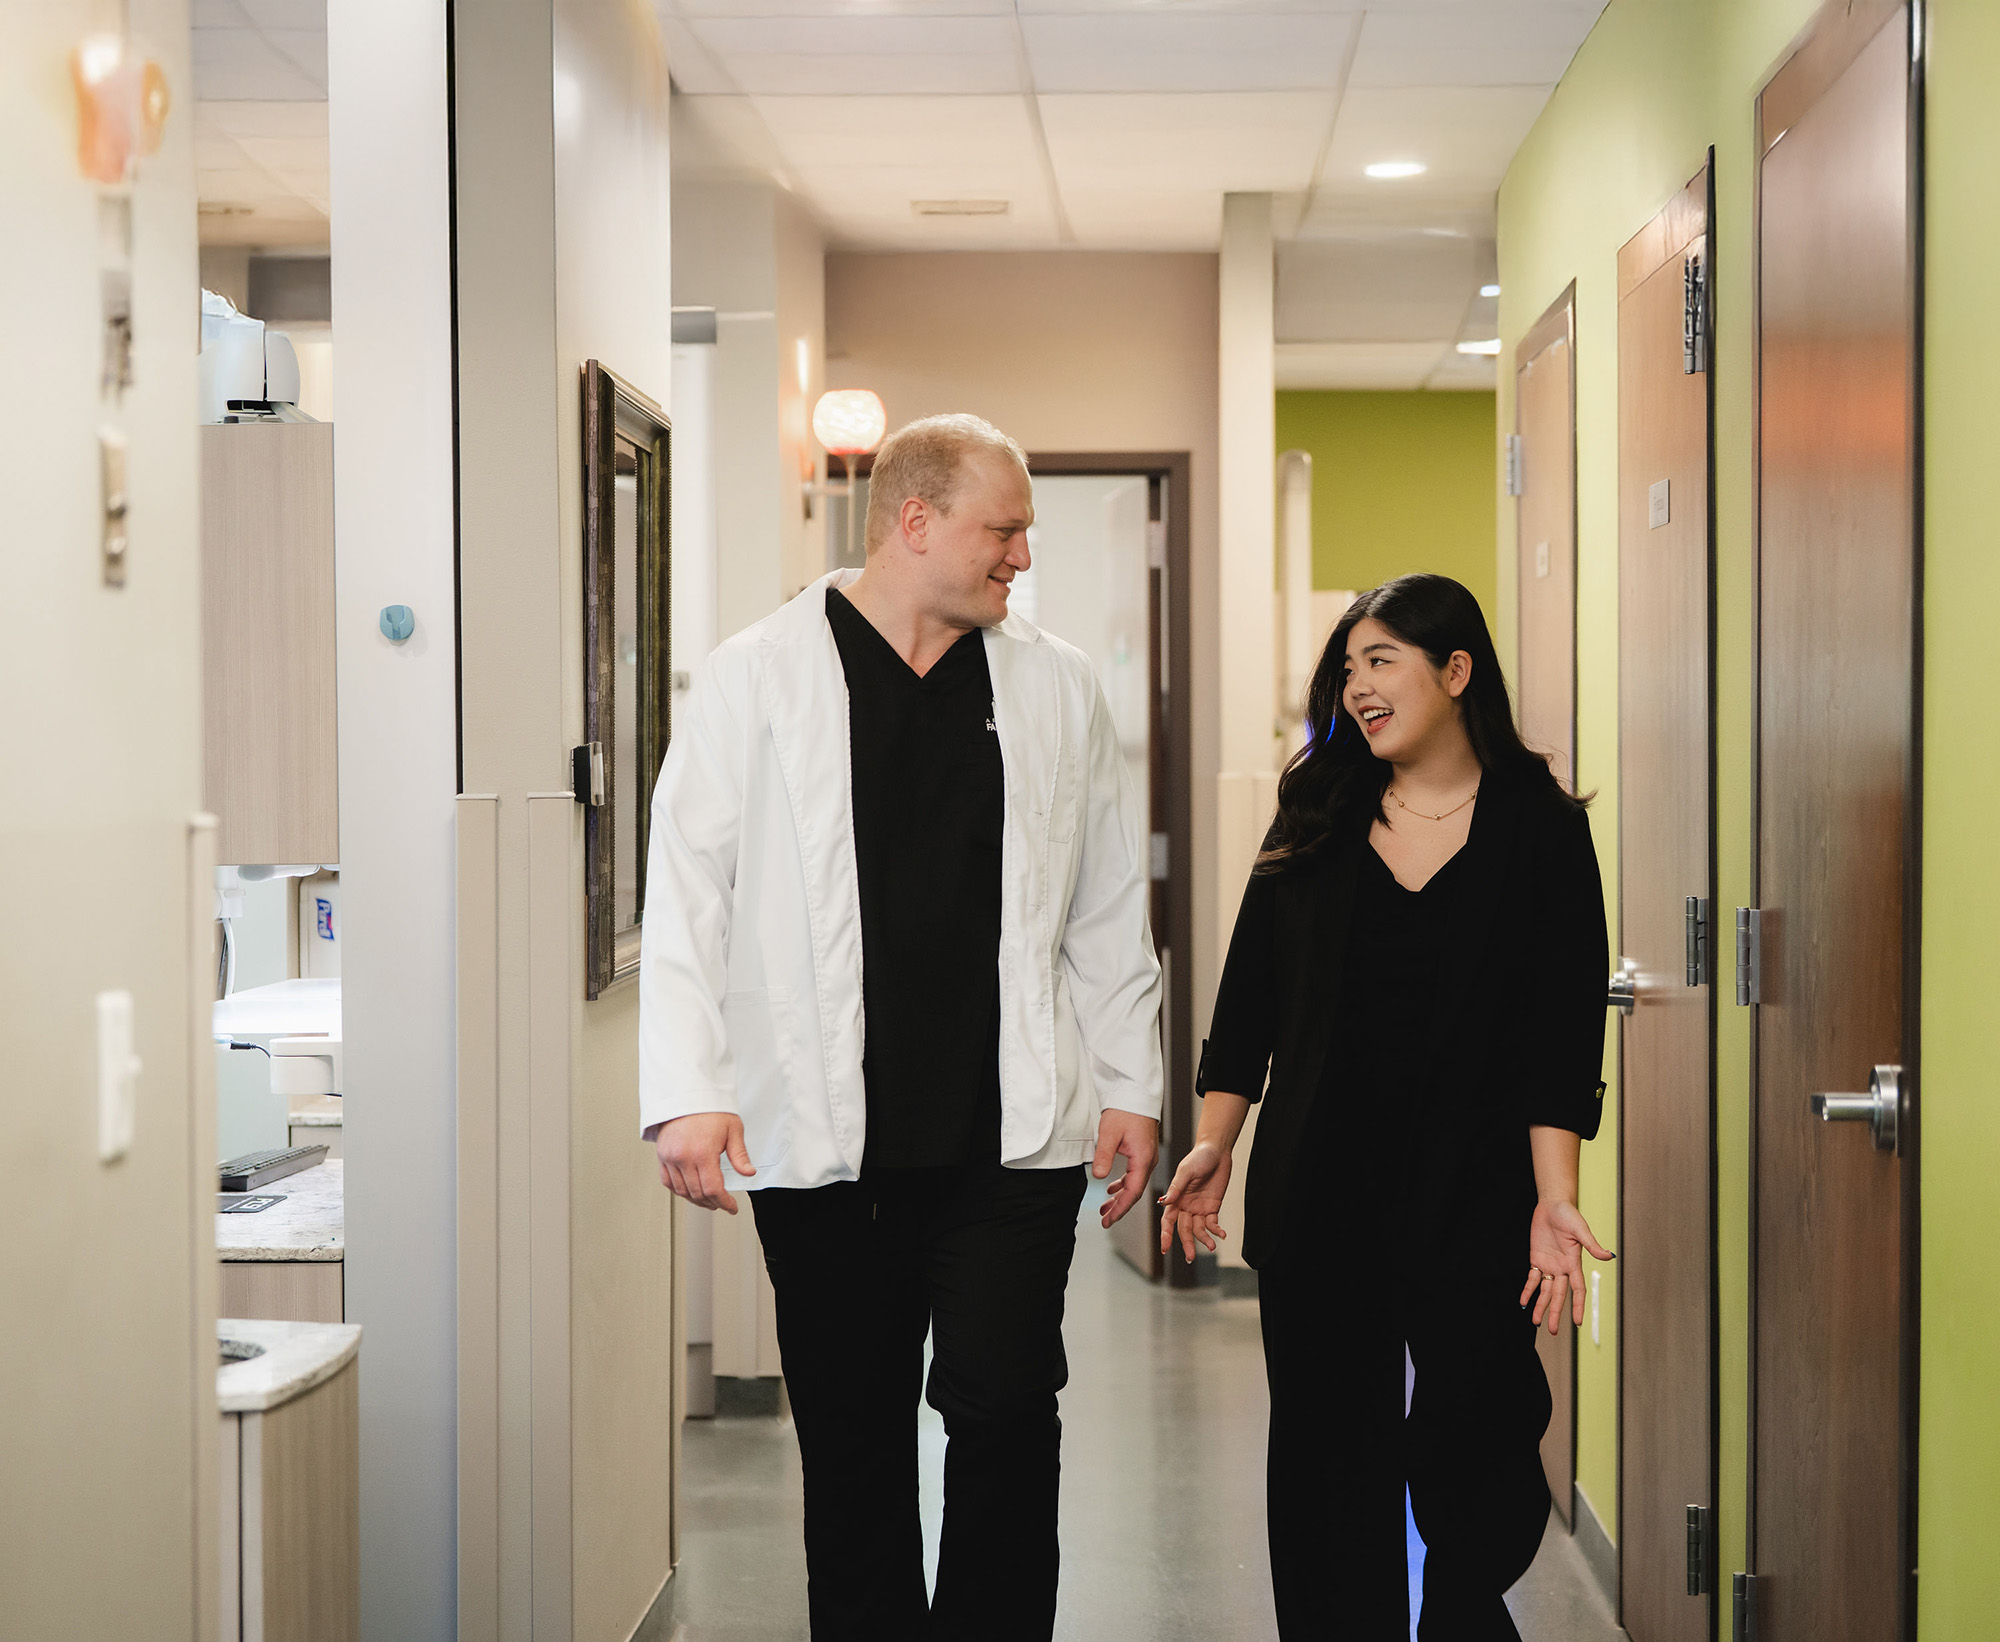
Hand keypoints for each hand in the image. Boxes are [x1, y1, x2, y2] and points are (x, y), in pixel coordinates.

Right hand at [651, 1112, 754, 1212]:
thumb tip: (749, 1173)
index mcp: (703, 1152)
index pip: (713, 1189)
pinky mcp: (662, 1156)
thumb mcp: (733, 1129)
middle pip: (698, 1193)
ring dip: (696, 1199)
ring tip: (708, 1200)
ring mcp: (670, 1157)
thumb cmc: (709, 1109)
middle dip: (712, 1203)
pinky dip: (679, 1191)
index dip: (724, 1202)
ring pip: (682, 1191)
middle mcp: (683, 1157)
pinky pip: (668, 1182)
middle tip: (722, 1203)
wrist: (686, 1094)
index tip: (731, 1207)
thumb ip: (740, 1155)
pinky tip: (690, 1191)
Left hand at [1092, 1110, 1159, 1229]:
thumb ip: (1104, 1156)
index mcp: (1143, 1159)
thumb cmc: (1125, 1110)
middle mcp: (1148, 1160)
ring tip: (1105, 1207)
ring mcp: (1146, 1156)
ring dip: (1120, 1197)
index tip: (1109, 1220)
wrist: (1135, 1092)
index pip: (1133, 1192)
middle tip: (1105, 1219)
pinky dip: (1123, 1184)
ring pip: (1134, 1184)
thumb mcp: (1109, 1133)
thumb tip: (1098, 1177)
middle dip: (1119, 1207)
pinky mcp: (1142, 1151)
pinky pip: (1134, 1174)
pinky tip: (1112, 1188)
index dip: (1121, 1209)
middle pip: (1135, 1192)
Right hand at [1156, 1140, 1231, 1264]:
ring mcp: (1199, 1208)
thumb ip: (1176, 1188)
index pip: (1167, 1220)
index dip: (1165, 1235)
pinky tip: (1222, 1235)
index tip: (1164, 1249)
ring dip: (1204, 1239)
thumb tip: (1164, 1202)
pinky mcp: (1213, 1206)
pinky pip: (1213, 1223)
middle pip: (1184, 1229)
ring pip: (1199, 1229)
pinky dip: (1216, 1230)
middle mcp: (1185, 1206)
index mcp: (1175, 1198)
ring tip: (1211, 1246)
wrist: (1217, 1151)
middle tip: (1190, 1257)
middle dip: (1186, 1243)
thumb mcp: (1186, 1171)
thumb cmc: (1198, 1157)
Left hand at [1521, 1197, 1614, 1333]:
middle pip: (1559, 1295)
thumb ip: (1592, 1245)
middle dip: (1556, 1312)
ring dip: (1540, 1306)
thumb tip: (1609, 1256)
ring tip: (1535, 1321)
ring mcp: (1549, 1264)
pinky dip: (1528, 1290)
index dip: (1578, 1305)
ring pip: (1545, 1291)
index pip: (1578, 1290)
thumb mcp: (1581, 1230)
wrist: (1552, 1205)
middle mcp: (1562, 1268)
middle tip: (1552, 1330)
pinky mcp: (1536, 1258)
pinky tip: (1523, 1301)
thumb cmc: (1569, 1215)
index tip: (1578, 1322)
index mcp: (1574, 1263)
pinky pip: (1532, 1278)